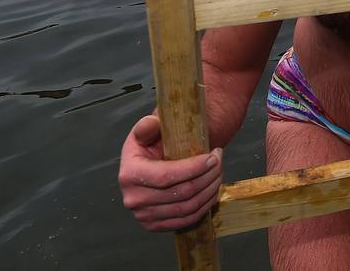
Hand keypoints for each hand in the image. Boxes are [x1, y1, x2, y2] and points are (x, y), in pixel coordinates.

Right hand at [118, 114, 222, 231]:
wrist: (152, 162)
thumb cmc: (154, 142)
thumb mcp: (150, 128)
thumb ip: (149, 125)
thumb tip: (149, 124)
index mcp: (129, 174)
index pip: (166, 176)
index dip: (194, 168)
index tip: (213, 156)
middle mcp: (133, 199)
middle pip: (180, 193)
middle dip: (207, 176)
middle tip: (219, 161)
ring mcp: (143, 215)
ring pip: (187, 208)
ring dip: (210, 190)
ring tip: (218, 172)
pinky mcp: (155, 225)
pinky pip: (186, 220)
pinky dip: (204, 205)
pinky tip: (212, 189)